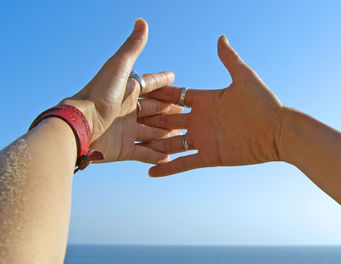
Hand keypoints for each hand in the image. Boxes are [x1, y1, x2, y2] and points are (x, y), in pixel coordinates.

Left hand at [61, 18, 181, 162]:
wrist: (80, 127)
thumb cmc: (98, 95)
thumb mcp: (118, 67)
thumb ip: (132, 47)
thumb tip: (142, 21)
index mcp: (127, 91)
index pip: (149, 85)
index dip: (162, 81)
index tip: (174, 77)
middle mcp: (127, 111)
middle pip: (154, 110)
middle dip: (169, 110)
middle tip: (186, 110)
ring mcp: (126, 130)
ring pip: (152, 132)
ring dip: (166, 134)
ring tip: (183, 134)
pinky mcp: (123, 149)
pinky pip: (143, 152)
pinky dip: (155, 156)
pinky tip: (169, 157)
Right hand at [139, 35, 284, 175]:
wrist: (279, 132)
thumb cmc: (265, 104)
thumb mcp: (245, 79)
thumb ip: (230, 60)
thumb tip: (220, 38)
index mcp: (206, 100)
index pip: (176, 96)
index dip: (158, 94)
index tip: (138, 91)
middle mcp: (201, 120)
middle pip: (168, 119)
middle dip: (149, 119)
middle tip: (125, 119)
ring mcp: (203, 139)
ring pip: (171, 141)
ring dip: (153, 144)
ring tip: (131, 146)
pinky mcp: (209, 157)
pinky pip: (184, 163)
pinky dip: (168, 168)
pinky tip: (150, 171)